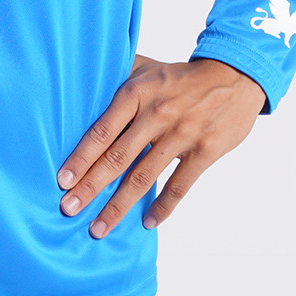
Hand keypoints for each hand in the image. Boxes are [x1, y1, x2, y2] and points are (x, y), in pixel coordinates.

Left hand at [56, 56, 265, 237]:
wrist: (234, 75)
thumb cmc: (180, 77)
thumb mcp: (146, 68)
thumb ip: (116, 77)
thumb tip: (79, 83)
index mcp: (137, 93)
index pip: (102, 131)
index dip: (81, 158)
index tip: (62, 181)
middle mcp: (157, 114)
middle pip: (117, 158)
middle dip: (90, 187)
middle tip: (68, 209)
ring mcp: (182, 134)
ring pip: (144, 177)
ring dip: (119, 206)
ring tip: (99, 227)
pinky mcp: (205, 151)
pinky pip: (179, 186)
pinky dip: (162, 208)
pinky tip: (146, 222)